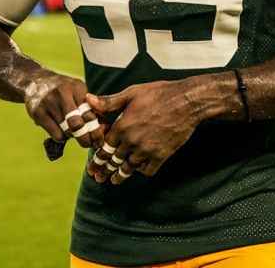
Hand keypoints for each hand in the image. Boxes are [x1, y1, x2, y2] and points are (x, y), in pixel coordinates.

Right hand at [22, 72, 103, 149]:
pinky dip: (62, 137)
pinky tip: (60, 129)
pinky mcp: (37, 112)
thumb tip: (104, 128)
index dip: (96, 129)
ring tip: (72, 131)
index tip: (100, 140)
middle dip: (86, 139)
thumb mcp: (77, 91)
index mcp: (76, 86)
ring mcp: (48, 102)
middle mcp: (62, 93)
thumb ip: (91, 107)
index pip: (89, 113)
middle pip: (77, 125)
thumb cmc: (63, 90)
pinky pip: (55, 134)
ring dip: (72, 136)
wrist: (34, 81)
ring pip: (66, 132)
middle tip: (89, 144)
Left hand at [84, 79, 205, 184]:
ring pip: (129, 168)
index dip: (98, 158)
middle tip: (98, 178)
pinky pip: (148, 170)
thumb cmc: (159, 93)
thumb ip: (109, 101)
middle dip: (105, 170)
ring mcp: (147, 150)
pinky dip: (142, 170)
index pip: (105, 148)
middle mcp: (132, 141)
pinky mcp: (161, 155)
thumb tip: (88, 99)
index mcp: (123, 126)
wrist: (186, 101)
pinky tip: (139, 169)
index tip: (92, 167)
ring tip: (114, 180)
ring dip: (120, 175)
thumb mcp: (132, 93)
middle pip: (114, 160)